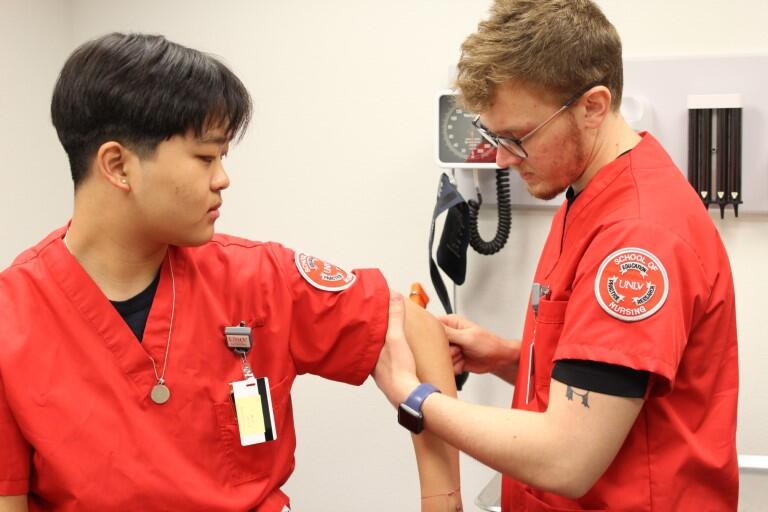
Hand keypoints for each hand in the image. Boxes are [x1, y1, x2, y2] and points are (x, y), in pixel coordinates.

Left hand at [372, 291, 420, 406]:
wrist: (407, 395)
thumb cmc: (398, 372)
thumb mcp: (396, 338)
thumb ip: (395, 317)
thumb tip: (394, 297)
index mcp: (368, 350)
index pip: (363, 330)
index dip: (366, 319)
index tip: (368, 309)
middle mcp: (371, 361)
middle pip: (369, 341)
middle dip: (373, 330)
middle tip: (375, 320)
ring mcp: (380, 369)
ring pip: (377, 351)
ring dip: (381, 342)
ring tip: (386, 333)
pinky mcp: (390, 375)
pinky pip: (386, 360)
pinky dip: (388, 353)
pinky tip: (395, 352)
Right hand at [439, 314, 518, 375]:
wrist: (498, 359)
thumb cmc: (488, 344)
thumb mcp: (467, 337)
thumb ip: (449, 333)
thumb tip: (432, 327)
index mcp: (451, 323)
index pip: (432, 325)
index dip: (432, 335)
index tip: (441, 342)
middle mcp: (449, 335)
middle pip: (434, 345)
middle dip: (445, 351)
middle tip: (457, 350)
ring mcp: (451, 347)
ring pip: (439, 357)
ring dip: (451, 359)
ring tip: (462, 355)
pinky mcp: (453, 359)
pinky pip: (446, 366)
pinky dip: (454, 367)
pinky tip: (463, 362)